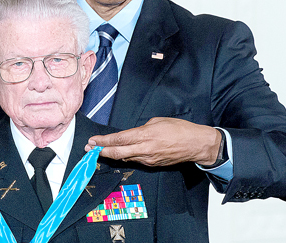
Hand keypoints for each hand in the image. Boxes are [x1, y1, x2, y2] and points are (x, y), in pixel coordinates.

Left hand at [85, 117, 220, 166]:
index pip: (119, 139)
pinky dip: (125, 155)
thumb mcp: (158, 121)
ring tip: (100, 150)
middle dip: (101, 151)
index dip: (103, 141)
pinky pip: (135, 160)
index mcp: (145, 135)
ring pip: (125, 157)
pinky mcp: (153, 164)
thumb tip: (133, 134)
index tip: (92, 141)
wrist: (196, 144)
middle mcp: (145, 149)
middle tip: (89, 149)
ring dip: (112, 154)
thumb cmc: (180, 129)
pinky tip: (119, 152)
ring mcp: (148, 159)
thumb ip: (142, 129)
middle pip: (117, 152)